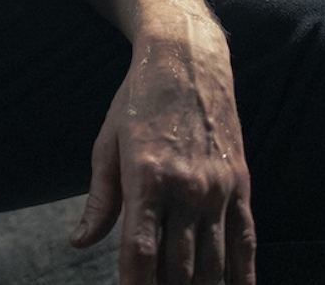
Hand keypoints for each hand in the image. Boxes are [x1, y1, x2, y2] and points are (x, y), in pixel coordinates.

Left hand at [70, 13, 255, 284]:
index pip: (141, 250)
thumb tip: (79, 242)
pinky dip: (241, 275)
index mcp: (146, 176)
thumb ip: (100, 200)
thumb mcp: (107, 144)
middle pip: (178, 265)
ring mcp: (218, 189)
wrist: (188, 60)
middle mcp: (187, 187)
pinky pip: (245, 242)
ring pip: (212, 262)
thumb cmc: (137, 101)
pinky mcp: (241, 187)